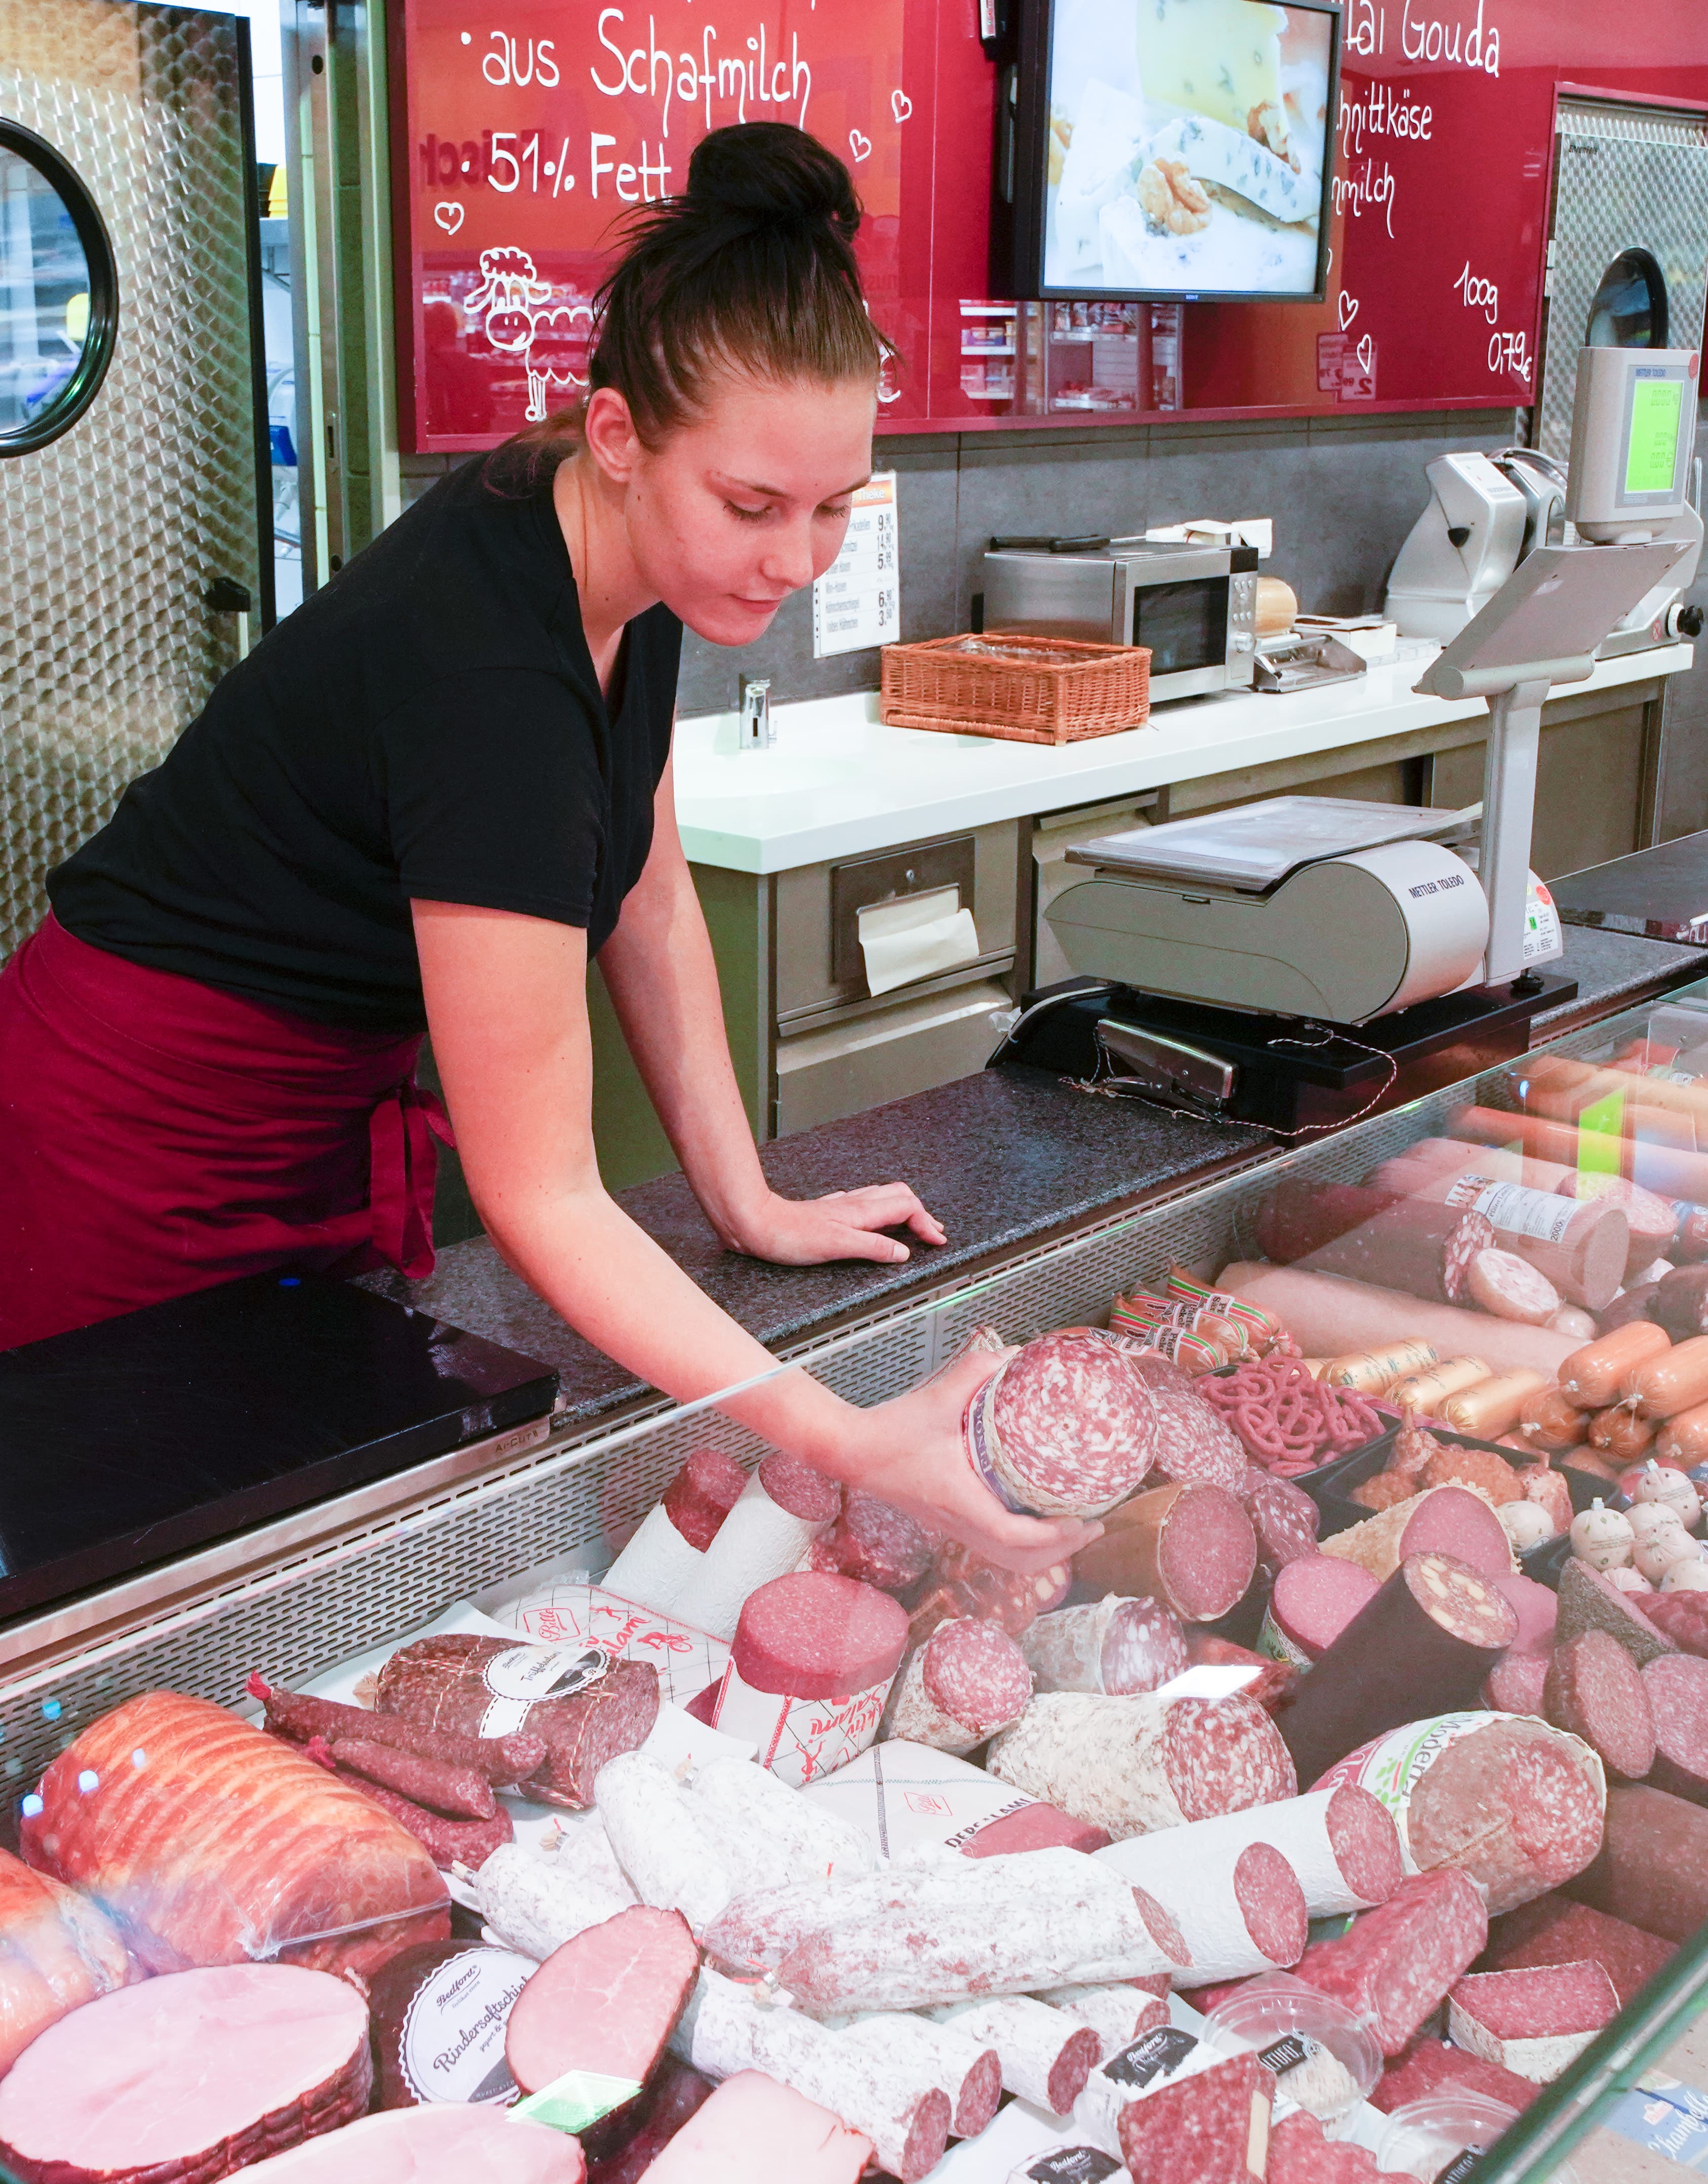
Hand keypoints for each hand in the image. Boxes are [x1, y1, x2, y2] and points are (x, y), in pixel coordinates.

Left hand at [723, 1183, 946, 1267]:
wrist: (754, 1224)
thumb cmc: (788, 1235)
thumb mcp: (837, 1246)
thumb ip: (873, 1248)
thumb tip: (902, 1253)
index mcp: (860, 1211)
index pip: (907, 1208)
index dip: (926, 1223)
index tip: (937, 1240)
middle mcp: (853, 1204)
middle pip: (899, 1196)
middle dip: (921, 1212)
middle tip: (933, 1232)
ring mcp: (840, 1206)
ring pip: (882, 1197)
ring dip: (903, 1209)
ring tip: (913, 1224)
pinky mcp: (827, 1213)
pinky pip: (863, 1204)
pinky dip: (879, 1211)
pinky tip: (872, 1219)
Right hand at [843, 1347, 1102, 1574]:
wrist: (852, 1451)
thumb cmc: (891, 1430)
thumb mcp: (937, 1396)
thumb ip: (977, 1370)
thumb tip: (1017, 1354)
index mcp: (959, 1500)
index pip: (1013, 1536)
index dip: (1052, 1536)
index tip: (1081, 1520)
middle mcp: (958, 1523)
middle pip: (1017, 1561)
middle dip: (1060, 1551)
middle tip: (1092, 1526)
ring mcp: (952, 1528)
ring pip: (1005, 1560)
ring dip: (1043, 1553)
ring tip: (1071, 1529)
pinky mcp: (947, 1524)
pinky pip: (992, 1549)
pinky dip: (1021, 1547)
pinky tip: (1034, 1522)